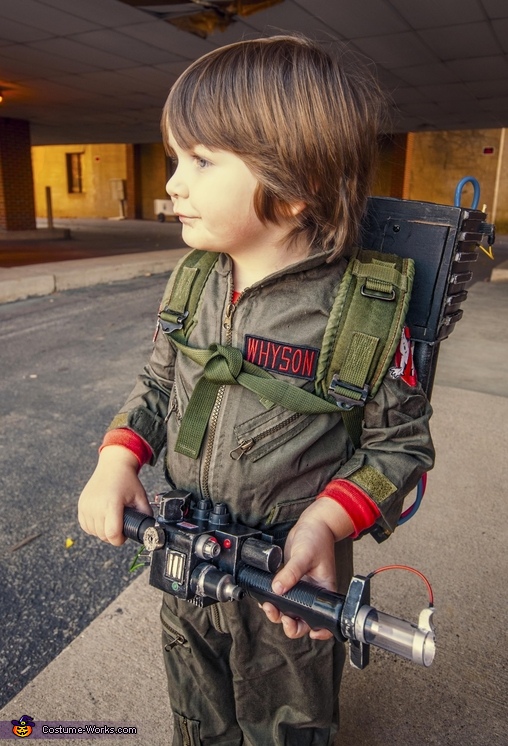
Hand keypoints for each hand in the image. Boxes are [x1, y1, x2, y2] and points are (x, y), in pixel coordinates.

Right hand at [78, 445, 151, 545]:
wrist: (113, 466)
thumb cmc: (127, 480)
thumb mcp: (141, 496)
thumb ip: (145, 514)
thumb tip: (148, 529)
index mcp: (112, 504)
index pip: (112, 534)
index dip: (120, 539)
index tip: (125, 534)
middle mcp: (96, 506)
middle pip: (103, 535)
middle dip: (114, 535)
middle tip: (121, 524)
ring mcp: (86, 506)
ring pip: (94, 532)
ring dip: (103, 531)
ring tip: (112, 519)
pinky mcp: (81, 506)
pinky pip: (86, 526)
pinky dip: (94, 527)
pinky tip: (102, 518)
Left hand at [261, 498, 353, 639]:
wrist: (311, 524)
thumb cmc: (317, 538)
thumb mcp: (304, 555)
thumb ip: (291, 572)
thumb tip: (277, 589)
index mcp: (324, 592)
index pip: (323, 621)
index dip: (315, 631)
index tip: (300, 626)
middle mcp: (313, 594)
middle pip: (302, 621)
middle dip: (288, 623)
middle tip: (277, 613)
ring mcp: (302, 589)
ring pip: (289, 611)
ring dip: (278, 613)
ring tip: (268, 605)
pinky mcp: (291, 581)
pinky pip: (282, 597)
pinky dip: (273, 601)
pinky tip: (265, 597)